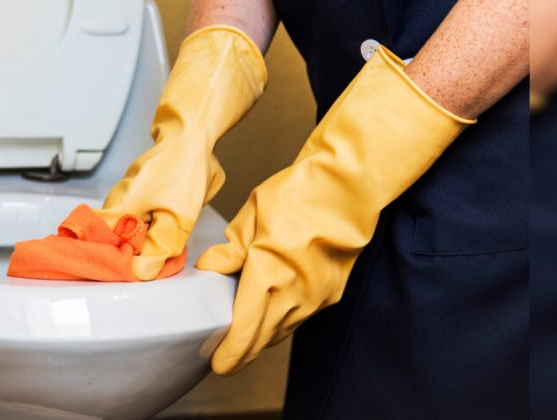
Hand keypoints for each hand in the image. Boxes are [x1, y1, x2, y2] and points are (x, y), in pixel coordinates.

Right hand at [94, 26, 266, 279]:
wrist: (192, 135)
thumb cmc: (183, 171)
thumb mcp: (179, 217)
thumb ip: (159, 247)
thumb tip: (139, 272)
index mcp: (119, 209)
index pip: (90, 242)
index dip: (97, 260)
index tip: (111, 273)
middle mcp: (116, 202)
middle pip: (109, 240)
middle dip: (124, 257)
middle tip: (143, 268)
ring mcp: (126, 196)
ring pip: (125, 230)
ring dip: (138, 244)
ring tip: (155, 254)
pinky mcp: (139, 193)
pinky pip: (136, 219)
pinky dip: (146, 230)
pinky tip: (161, 235)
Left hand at [197, 47, 472, 374]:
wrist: (347, 188)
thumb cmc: (298, 195)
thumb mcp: (251, 216)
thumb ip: (230, 249)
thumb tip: (209, 268)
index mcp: (267, 276)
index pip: (244, 331)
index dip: (229, 353)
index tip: (218, 362)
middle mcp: (293, 295)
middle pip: (263, 340)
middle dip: (243, 354)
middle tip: (226, 360)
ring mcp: (316, 298)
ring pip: (283, 331)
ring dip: (263, 338)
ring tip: (246, 337)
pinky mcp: (331, 293)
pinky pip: (301, 317)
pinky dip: (283, 321)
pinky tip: (273, 314)